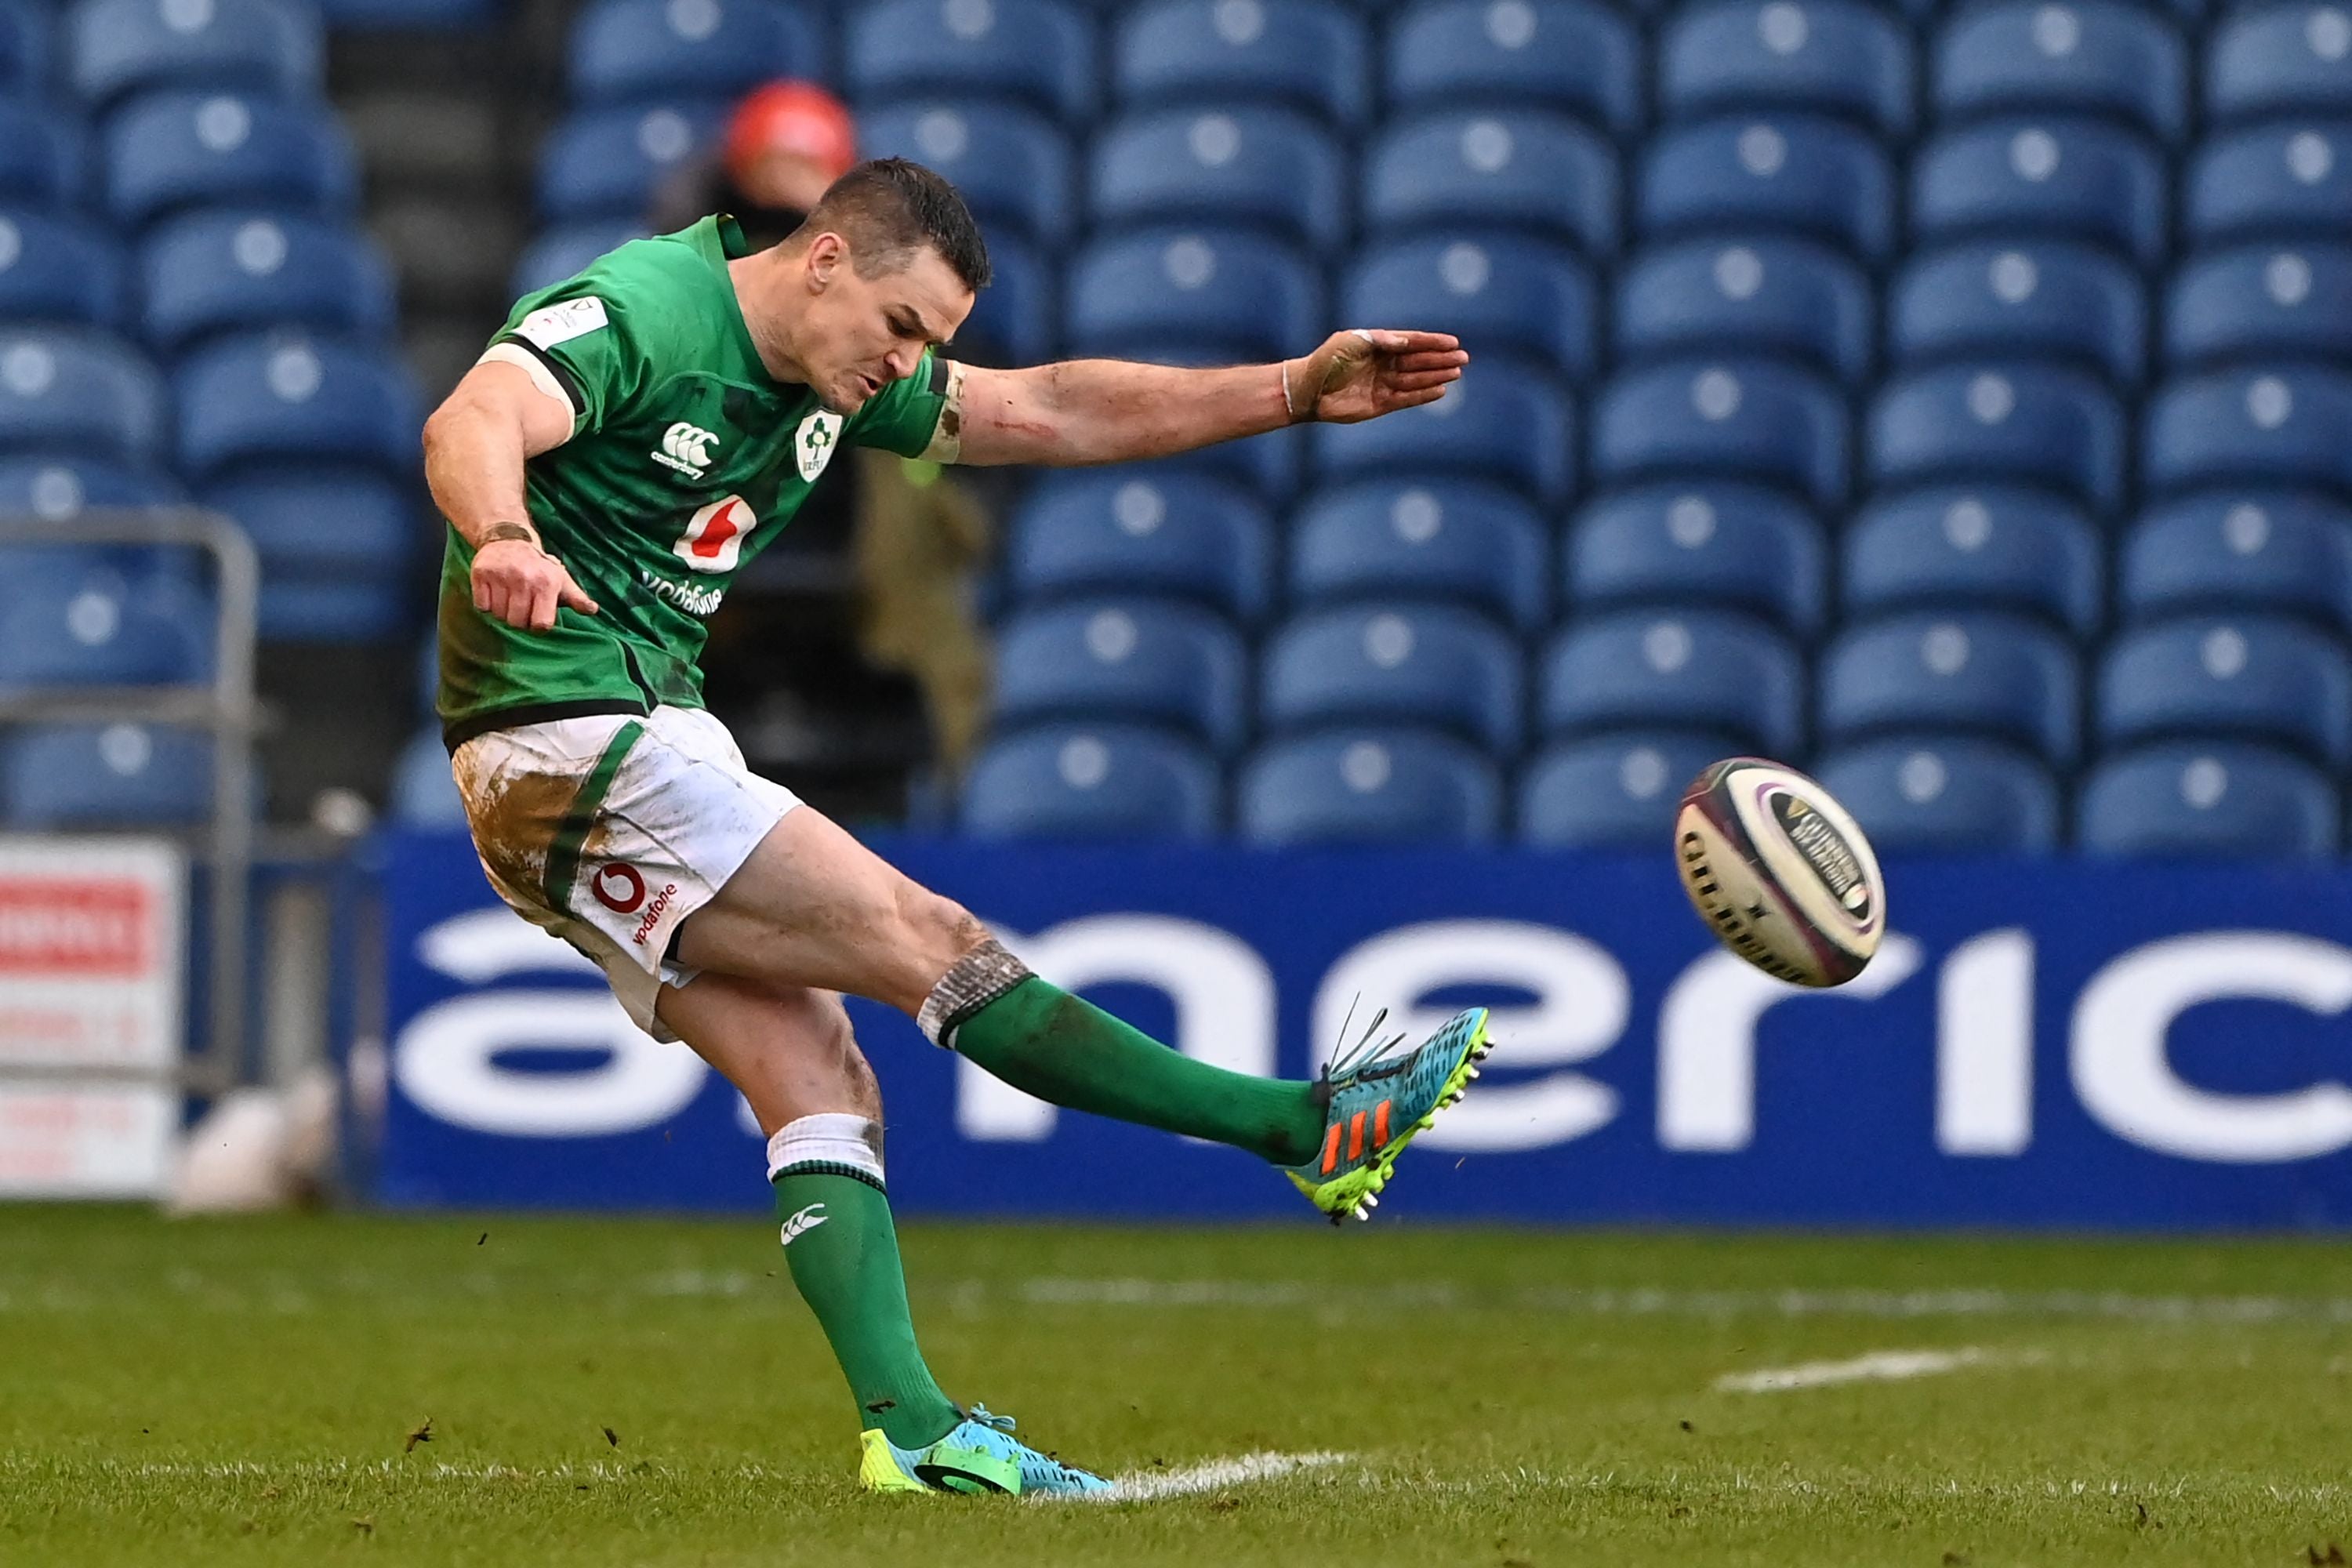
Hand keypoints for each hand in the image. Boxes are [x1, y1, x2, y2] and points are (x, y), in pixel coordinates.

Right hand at [471, 536, 598, 631]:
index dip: (537, 625)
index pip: (541, 624)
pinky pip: (481, 606)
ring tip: (508, 597)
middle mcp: (524, 578)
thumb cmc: (539, 566)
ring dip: (502, 612)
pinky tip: (495, 591)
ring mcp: (501, 575)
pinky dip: (486, 604)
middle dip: (519, 619)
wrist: (508, 538)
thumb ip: (577, 598)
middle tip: (521, 605)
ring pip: (499, 616)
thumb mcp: (561, 579)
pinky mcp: (481, 573)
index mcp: (547, 583)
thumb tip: (593, 610)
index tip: (536, 616)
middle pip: (517, 623)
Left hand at [1285, 329, 1469, 424]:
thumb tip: (1406, 340)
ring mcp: (1383, 384)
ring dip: (1436, 376)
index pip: (1412, 342)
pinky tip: (1440, 390)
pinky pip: (1406, 399)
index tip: (1453, 342)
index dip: (1432, 342)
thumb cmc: (1327, 361)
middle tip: (1463, 358)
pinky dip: (1423, 395)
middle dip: (1440, 360)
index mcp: (1378, 345)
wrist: (1307, 390)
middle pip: (1418, 361)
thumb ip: (1379, 340)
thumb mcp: (1351, 341)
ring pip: (1415, 379)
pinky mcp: (1380, 404)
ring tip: (1456, 373)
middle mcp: (1384, 364)